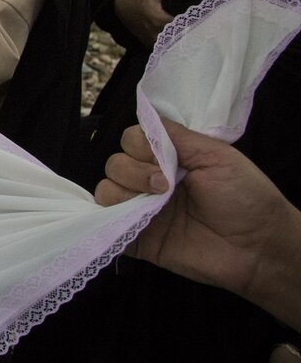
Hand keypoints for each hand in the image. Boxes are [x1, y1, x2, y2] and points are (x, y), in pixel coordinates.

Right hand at [96, 120, 287, 297]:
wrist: (257, 247)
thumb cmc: (245, 197)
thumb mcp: (216, 155)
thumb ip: (177, 135)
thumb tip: (145, 116)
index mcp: (168, 160)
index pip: (131, 140)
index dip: (140, 146)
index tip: (163, 158)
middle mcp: (151, 182)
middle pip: (114, 163)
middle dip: (134, 171)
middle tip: (166, 186)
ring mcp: (142, 211)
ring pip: (105, 190)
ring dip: (124, 193)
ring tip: (155, 205)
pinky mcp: (137, 239)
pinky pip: (106, 224)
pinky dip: (108, 219)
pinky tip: (130, 218)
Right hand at [113, 0, 199, 45]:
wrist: (122, 9)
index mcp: (159, 20)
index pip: (184, 25)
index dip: (195, 22)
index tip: (204, 16)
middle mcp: (156, 35)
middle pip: (181, 36)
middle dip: (192, 30)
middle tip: (201, 23)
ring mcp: (153, 43)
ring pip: (175, 44)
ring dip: (184, 37)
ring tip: (193, 29)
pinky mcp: (151, 46)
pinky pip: (167, 46)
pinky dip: (174, 41)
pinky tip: (180, 34)